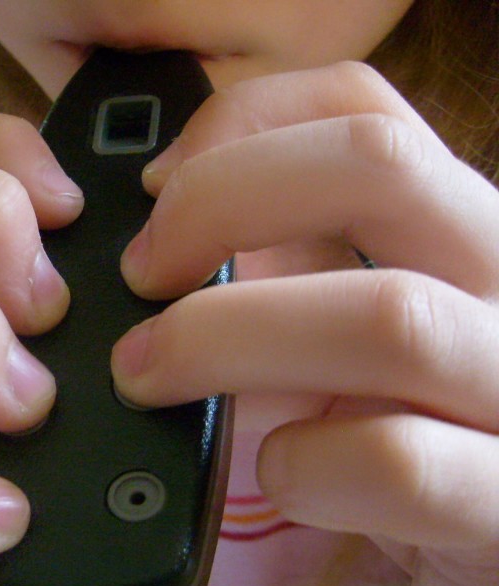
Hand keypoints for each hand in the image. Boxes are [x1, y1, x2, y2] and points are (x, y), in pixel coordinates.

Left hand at [110, 62, 498, 585]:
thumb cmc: (409, 446)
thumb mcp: (343, 345)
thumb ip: (276, 289)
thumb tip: (143, 260)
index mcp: (451, 233)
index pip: (362, 107)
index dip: (239, 122)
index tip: (152, 188)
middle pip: (378, 165)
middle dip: (221, 202)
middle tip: (138, 275)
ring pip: (388, 317)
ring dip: (227, 337)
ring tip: (145, 375)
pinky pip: (400, 464)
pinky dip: (307, 464)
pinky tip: (277, 474)